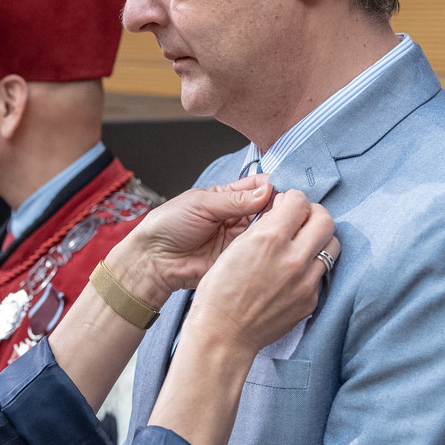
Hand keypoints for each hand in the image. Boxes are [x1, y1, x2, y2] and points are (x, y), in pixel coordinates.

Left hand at [105, 174, 275, 305]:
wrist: (154, 259)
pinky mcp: (239, 259)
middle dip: (281, 206)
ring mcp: (240, 239)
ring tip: (284, 225)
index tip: (286, 189)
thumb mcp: (202, 204)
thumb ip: (235, 199)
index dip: (274, 185)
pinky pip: (260, 252)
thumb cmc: (169, 225)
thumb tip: (267, 191)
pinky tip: (275, 243)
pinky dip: (269, 248)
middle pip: (269, 207)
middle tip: (289, 208)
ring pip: (269, 229)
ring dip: (277, 227)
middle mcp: (237, 216)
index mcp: (228, 197)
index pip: (259, 186)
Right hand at [183, 191, 338, 357]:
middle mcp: (293, 257)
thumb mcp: (235, 248)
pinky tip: (294, 272)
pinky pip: (322, 274)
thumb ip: (263, 227)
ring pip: (332, 245)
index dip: (292, 200)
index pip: (299, 201)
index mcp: (270, 238)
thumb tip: (280, 212)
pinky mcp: (310, 299)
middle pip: (325, 219)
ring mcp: (306, 281)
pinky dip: (311, 267)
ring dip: (319, 239)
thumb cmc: (219, 293)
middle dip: (313, 214)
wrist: (224, 333)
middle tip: (301, 220)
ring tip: (303, 245)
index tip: (287, 205)